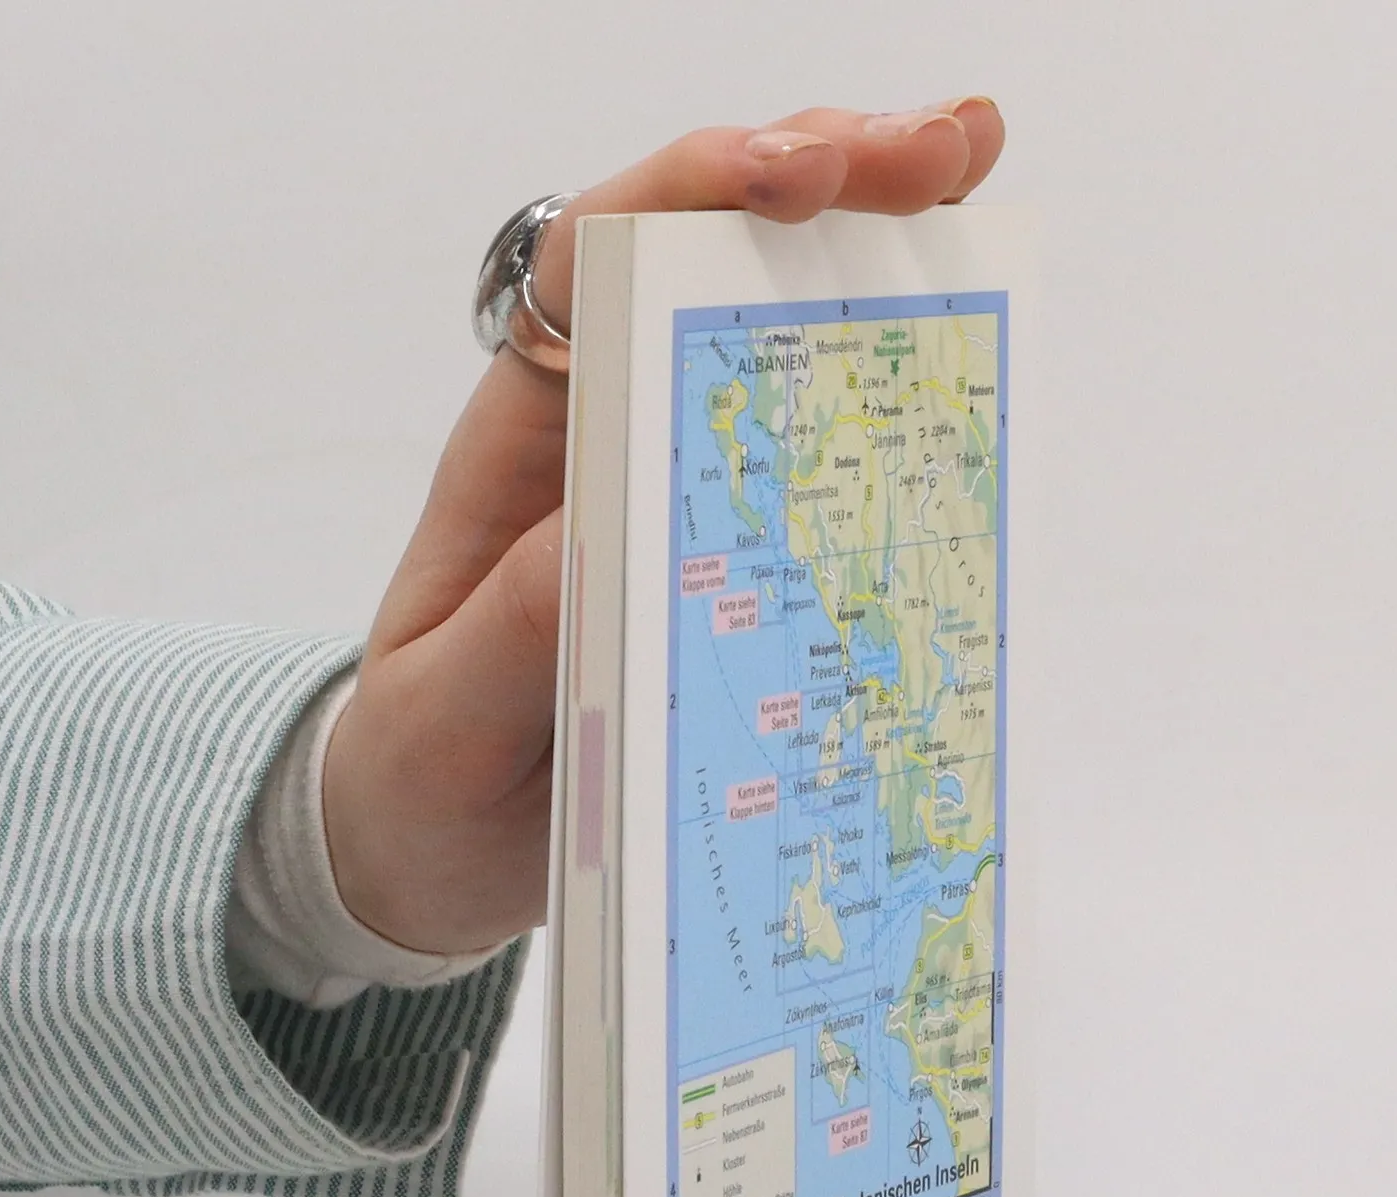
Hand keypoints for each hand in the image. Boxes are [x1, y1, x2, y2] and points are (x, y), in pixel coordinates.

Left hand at [323, 100, 1006, 954]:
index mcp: (525, 442)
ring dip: (878, 247)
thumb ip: (516, 633)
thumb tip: (613, 533)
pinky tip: (973, 349)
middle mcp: (607, 434)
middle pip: (711, 258)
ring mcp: (683, 485)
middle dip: (826, 175)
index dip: (697, 191)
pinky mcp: (738, 554)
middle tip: (942, 149)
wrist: (437, 846)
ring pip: (782, 330)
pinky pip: (824, 451)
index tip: (798, 172)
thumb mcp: (446, 714)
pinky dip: (898, 390)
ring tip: (974, 180)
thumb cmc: (422, 772)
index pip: (600, 262)